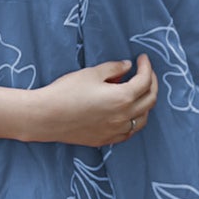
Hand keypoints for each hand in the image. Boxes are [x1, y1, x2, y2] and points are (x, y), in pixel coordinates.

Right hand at [29, 56, 157, 147]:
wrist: (46, 116)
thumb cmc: (66, 91)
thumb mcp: (91, 73)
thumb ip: (113, 68)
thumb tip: (127, 66)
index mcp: (122, 98)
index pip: (144, 81)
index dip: (146, 67)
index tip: (142, 59)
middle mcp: (123, 117)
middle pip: (150, 100)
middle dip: (152, 83)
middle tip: (145, 72)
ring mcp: (116, 131)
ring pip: (143, 119)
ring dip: (145, 104)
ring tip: (138, 92)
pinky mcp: (106, 139)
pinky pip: (129, 131)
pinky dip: (134, 120)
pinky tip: (127, 112)